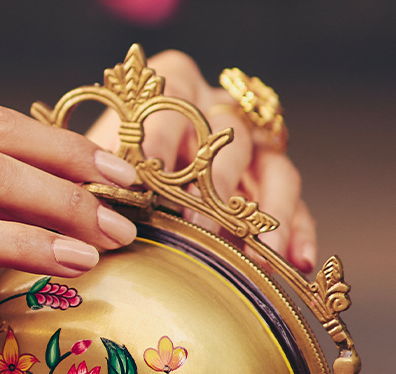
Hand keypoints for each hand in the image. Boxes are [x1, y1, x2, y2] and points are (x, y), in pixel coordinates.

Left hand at [84, 50, 318, 267]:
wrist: (124, 188)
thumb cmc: (112, 167)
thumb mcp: (98, 158)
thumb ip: (98, 170)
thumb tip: (95, 192)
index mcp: (178, 89)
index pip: (175, 102)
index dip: (162, 138)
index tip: (146, 175)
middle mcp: (224, 113)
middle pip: (234, 140)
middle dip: (218, 185)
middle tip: (200, 224)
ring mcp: (256, 151)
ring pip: (277, 172)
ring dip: (272, 213)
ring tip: (261, 253)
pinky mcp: (276, 189)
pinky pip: (300, 208)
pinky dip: (299, 235)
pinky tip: (298, 261)